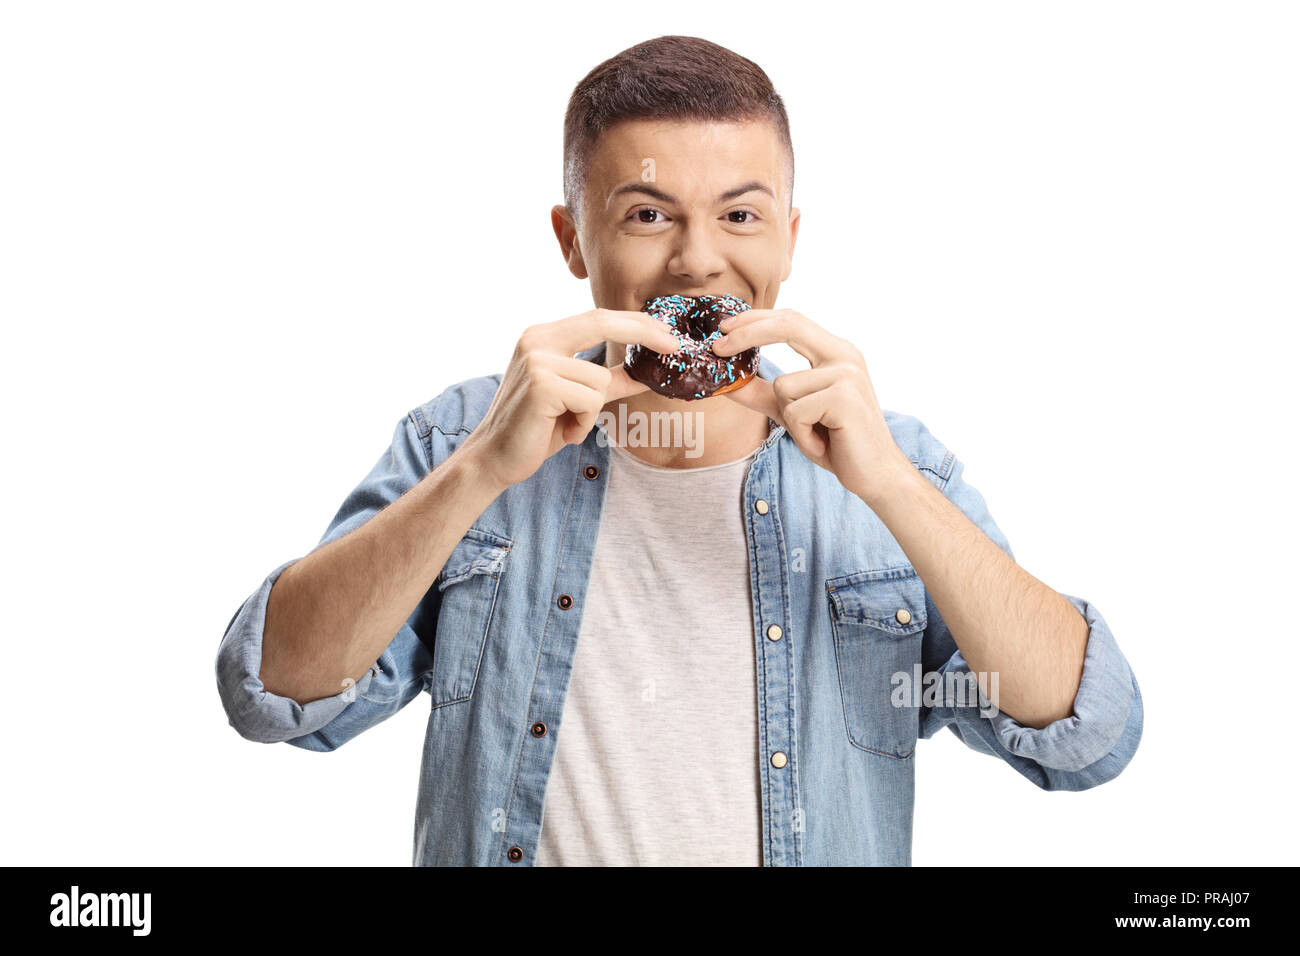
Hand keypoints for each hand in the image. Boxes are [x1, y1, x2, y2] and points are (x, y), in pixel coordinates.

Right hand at [459, 309, 679, 488]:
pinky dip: (584, 423)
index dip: (635, 323)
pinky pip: (591, 400)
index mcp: (543, 337)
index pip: (597, 318)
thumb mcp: (577, 400)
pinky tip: (562, 432)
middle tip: (675, 346)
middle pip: (602, 322)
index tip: (667, 333)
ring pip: (600, 378)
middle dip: (644, 332)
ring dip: (593, 411)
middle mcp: (536, 340)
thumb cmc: (535, 429)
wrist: (494, 458)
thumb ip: (607, 382)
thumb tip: (644, 373)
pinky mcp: (541, 385)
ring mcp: (537, 360)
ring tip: (569, 425)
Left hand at [711, 308, 911, 502]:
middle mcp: (844, 356)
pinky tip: (823, 443)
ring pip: (783, 387)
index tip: (724, 328)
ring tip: (816, 435)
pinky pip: (794, 412)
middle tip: (717, 348)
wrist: (876, 475)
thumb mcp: (793, 412)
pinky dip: (801, 435)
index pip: (791, 320)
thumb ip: (763, 394)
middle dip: (747, 334)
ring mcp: (847, 374)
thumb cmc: (836, 441)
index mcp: (835, 352)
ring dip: (789, 420)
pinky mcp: (844, 398)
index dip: (755, 320)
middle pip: (788, 326)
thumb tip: (727, 382)